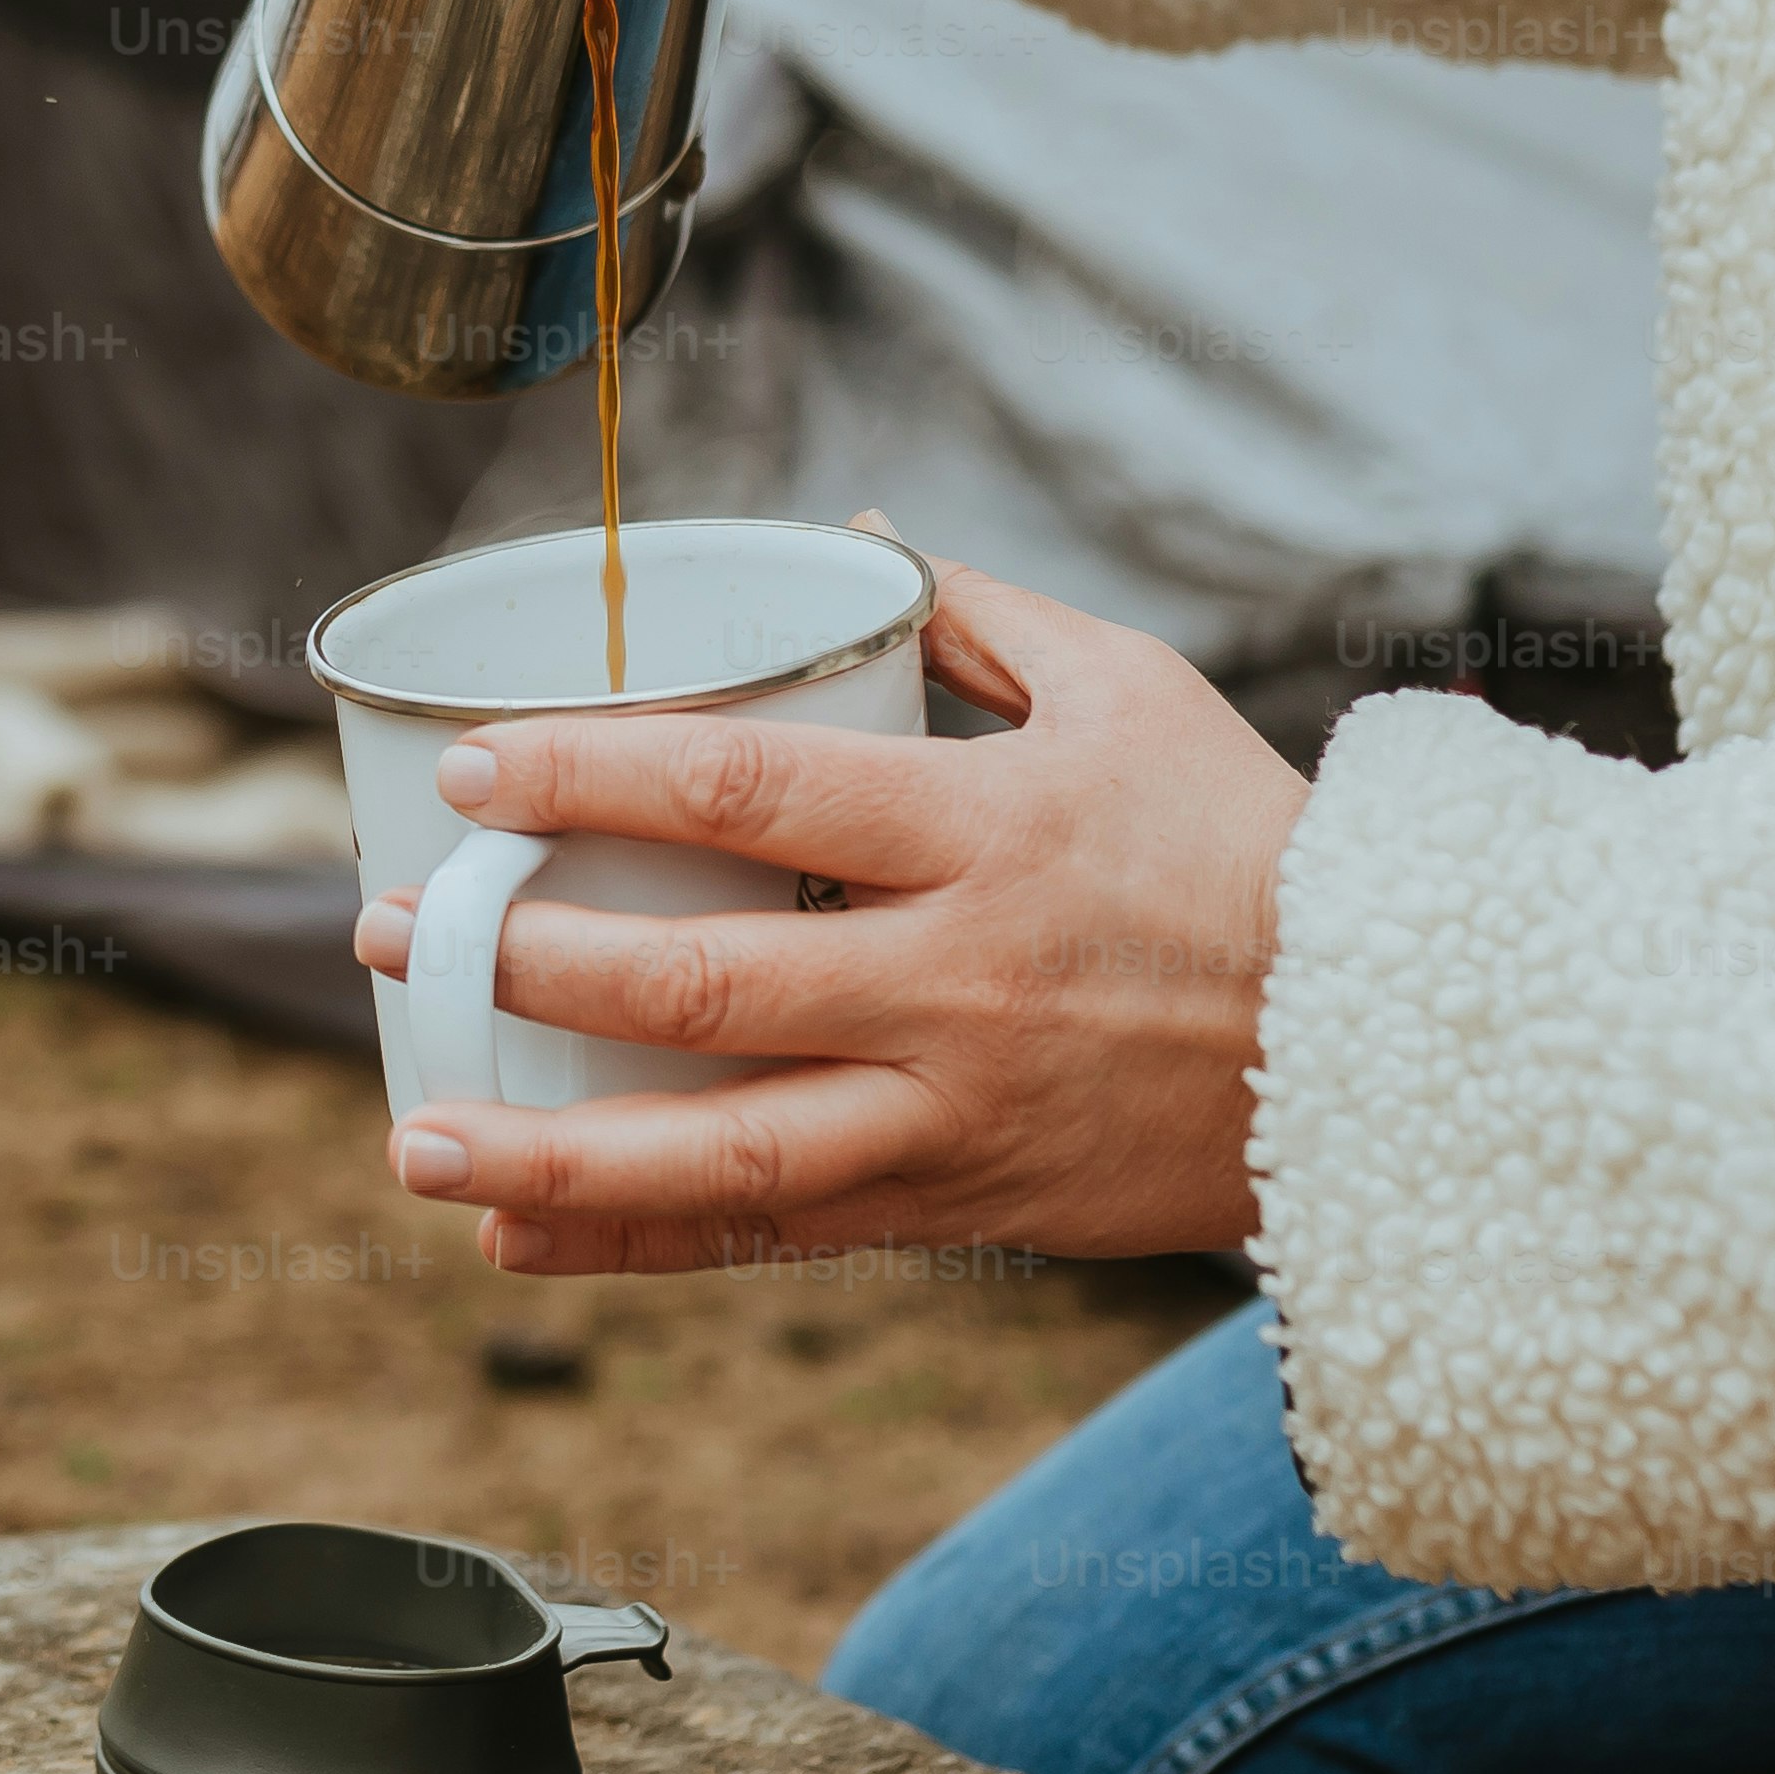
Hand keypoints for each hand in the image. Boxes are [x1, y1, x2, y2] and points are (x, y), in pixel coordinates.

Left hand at [347, 551, 1309, 1274]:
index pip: (749, 788)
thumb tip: (845, 527)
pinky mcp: (963, 1205)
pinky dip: (637, 1245)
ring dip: (550, 1151)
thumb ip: (974, 612)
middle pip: (704, 980)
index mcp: (986, 830)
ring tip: (412, 1135)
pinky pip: (776, 1238)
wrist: (1388, 1053)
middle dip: (525, 958)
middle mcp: (959, 981)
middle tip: (386, 933)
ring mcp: (956, 1111)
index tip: (471, 773)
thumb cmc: (1247, 846)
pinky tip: (516, 1236)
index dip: (592, 775)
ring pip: (724, 1151)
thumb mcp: (1131, 692)